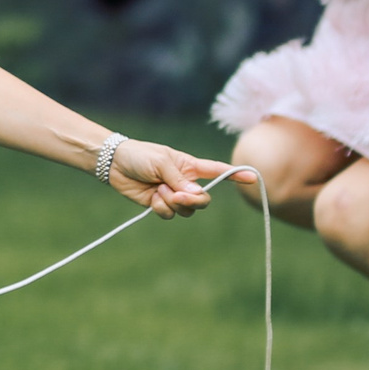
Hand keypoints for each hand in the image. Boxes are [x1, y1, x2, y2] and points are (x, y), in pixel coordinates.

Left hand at [108, 141, 232, 217]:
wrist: (115, 164)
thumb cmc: (140, 155)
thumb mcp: (161, 162)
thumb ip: (179, 180)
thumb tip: (197, 196)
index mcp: (190, 167)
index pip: (218, 171)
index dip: (235, 175)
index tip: (253, 178)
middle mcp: (185, 182)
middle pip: (203, 200)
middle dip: (192, 201)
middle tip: (177, 195)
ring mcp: (173, 195)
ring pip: (186, 211)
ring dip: (172, 203)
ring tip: (158, 190)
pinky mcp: (160, 204)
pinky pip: (168, 214)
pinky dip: (160, 208)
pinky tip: (150, 197)